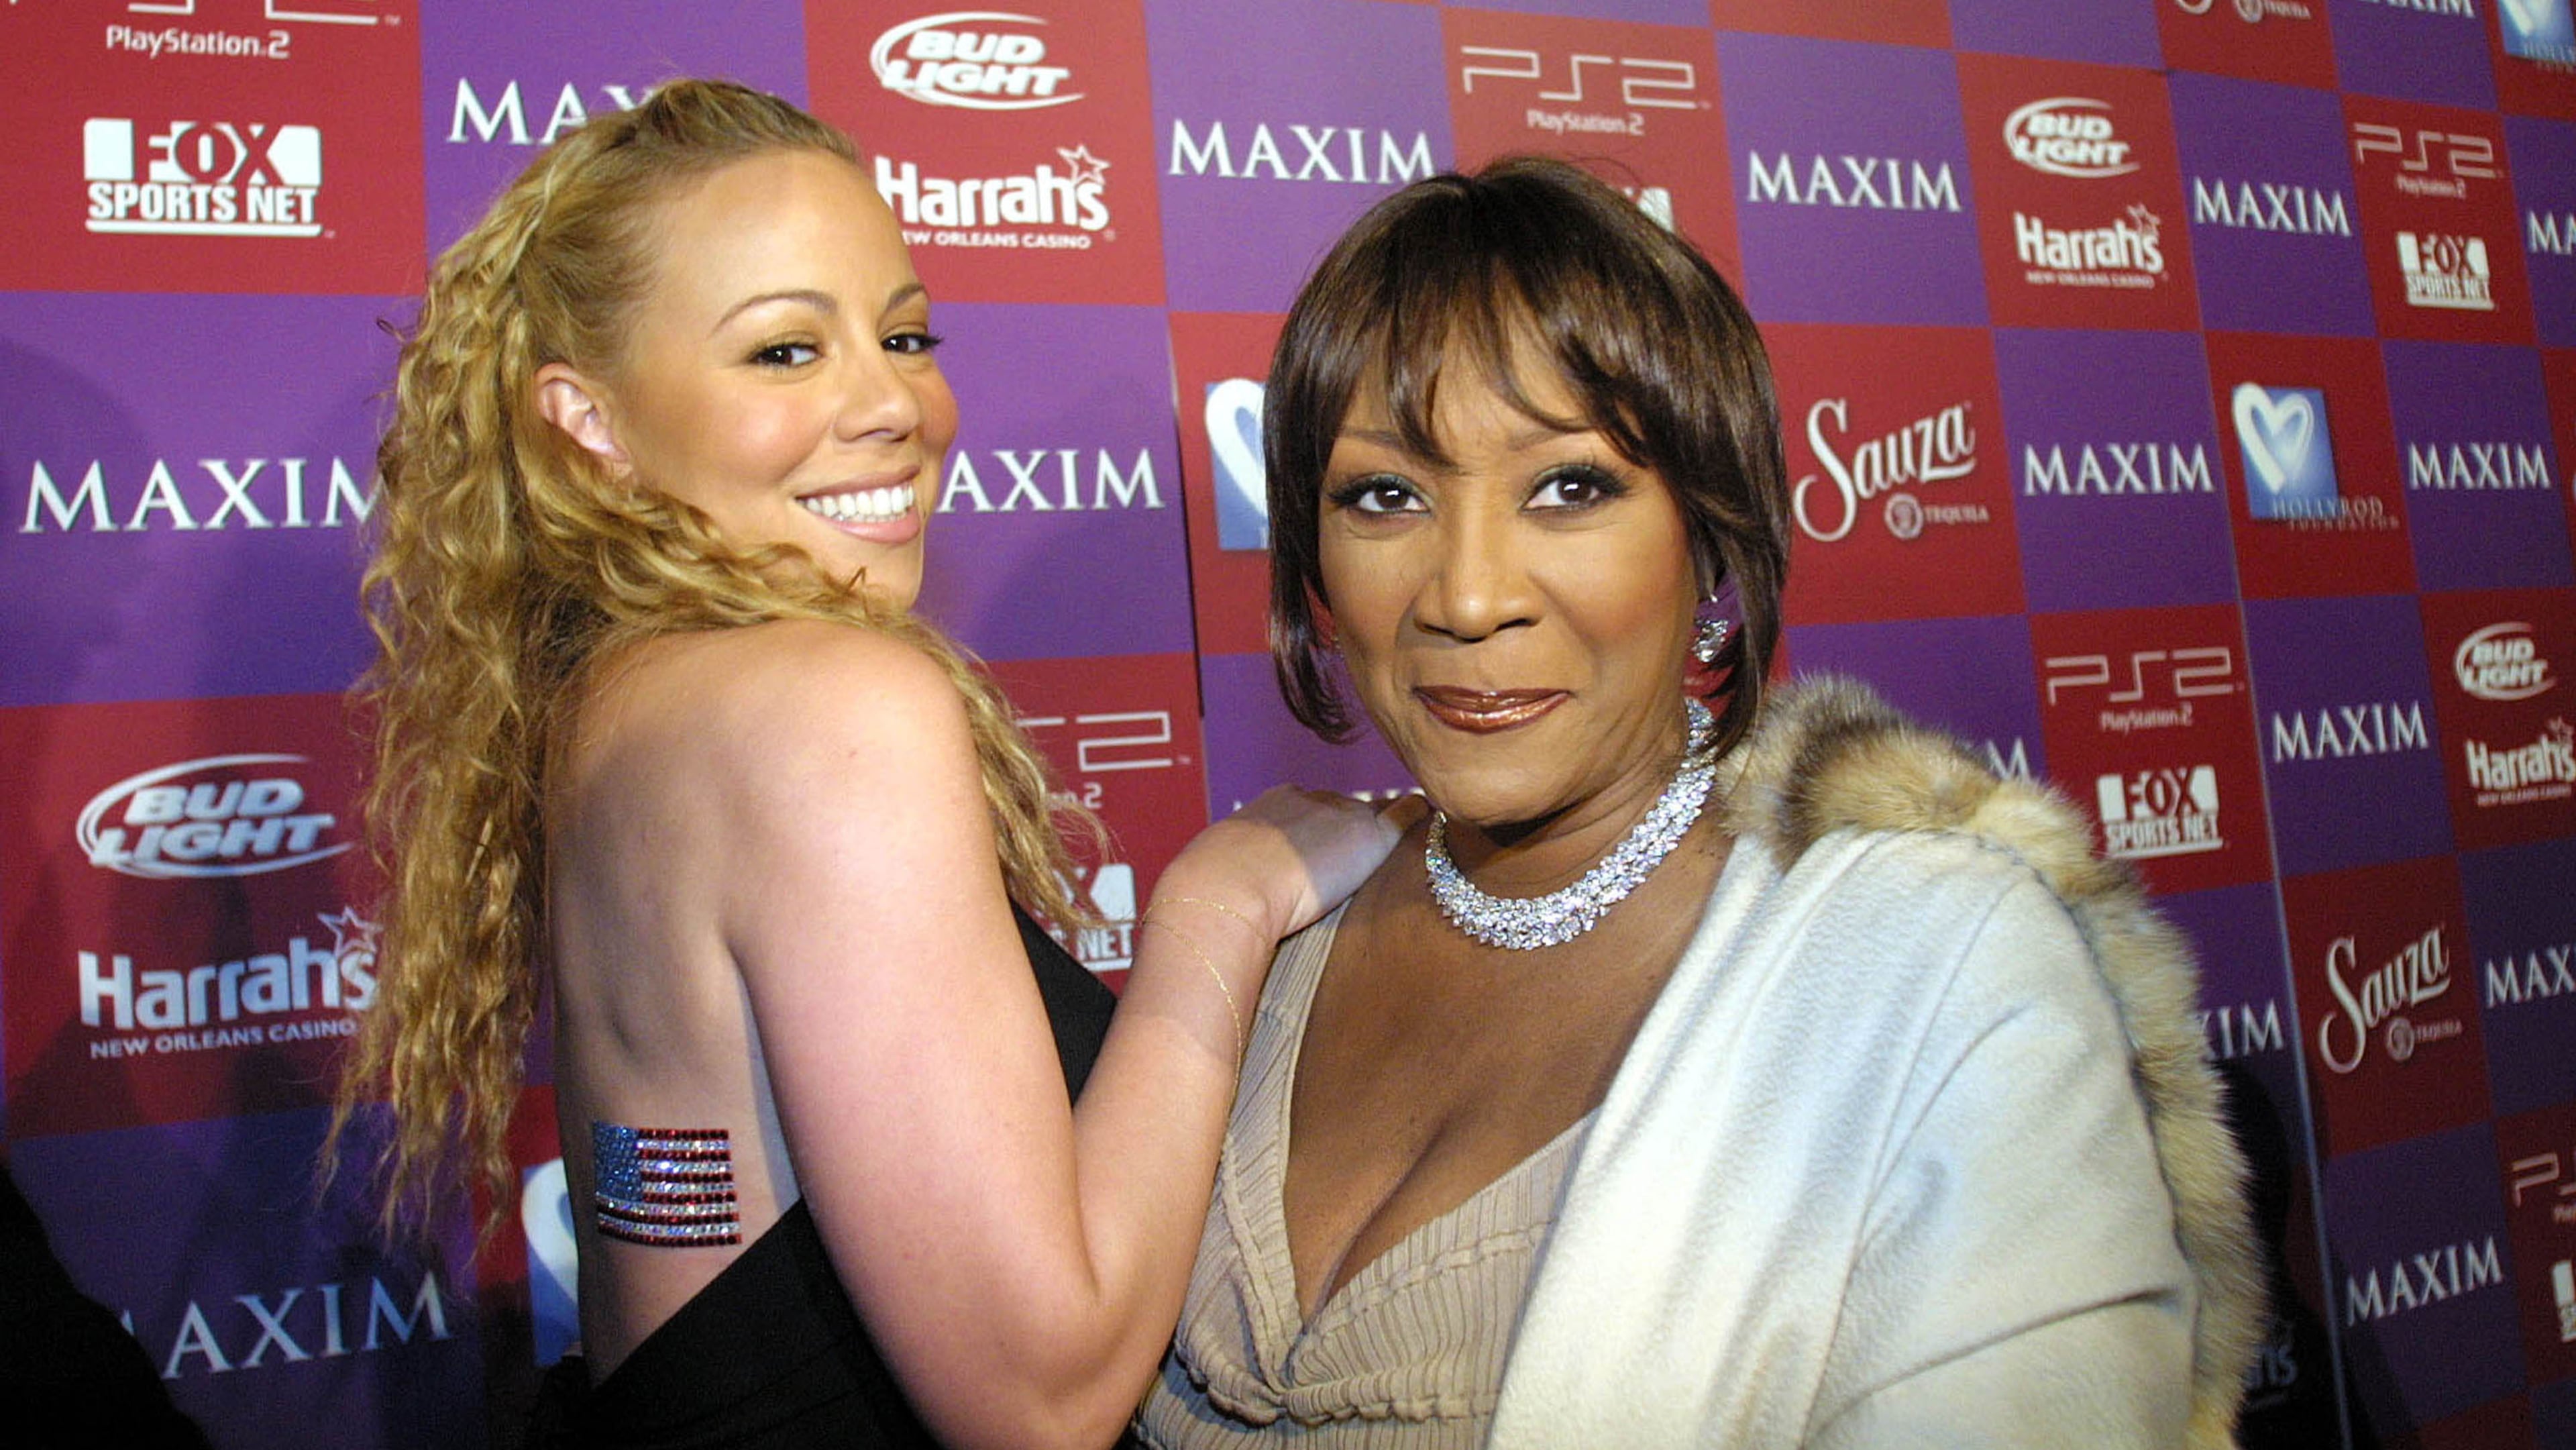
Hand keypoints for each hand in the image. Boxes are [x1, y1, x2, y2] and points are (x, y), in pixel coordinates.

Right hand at [1155, 788, 1421, 943]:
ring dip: (1382, 838)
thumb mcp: (1218, 866)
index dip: (1322, 836)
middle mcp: (1312, 797)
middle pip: (1346, 810)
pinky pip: (1407, 814)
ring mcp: (1343, 812)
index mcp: (1274, 802)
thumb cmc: (1212, 890)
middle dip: (1352, 834)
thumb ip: (1237, 869)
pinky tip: (1434, 827)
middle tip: (1356, 868)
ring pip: (1375, 818)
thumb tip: (1220, 892)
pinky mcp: (1369, 834)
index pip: (1312, 810)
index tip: (1325, 859)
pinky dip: (1420, 819)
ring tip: (1396, 860)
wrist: (1228, 889)